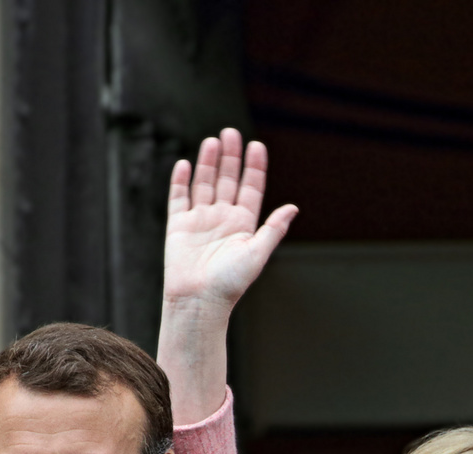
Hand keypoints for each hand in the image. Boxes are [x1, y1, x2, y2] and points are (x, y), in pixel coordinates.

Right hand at [162, 129, 296, 312]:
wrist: (199, 301)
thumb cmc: (230, 284)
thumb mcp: (257, 254)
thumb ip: (273, 229)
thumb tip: (294, 207)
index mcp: (243, 225)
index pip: (250, 188)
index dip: (254, 168)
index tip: (256, 146)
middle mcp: (222, 219)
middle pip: (227, 180)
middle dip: (231, 157)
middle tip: (232, 133)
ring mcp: (199, 221)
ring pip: (204, 184)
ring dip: (209, 163)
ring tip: (213, 141)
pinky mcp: (178, 226)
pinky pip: (179, 198)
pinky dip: (180, 181)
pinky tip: (184, 164)